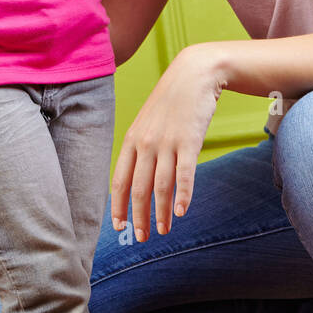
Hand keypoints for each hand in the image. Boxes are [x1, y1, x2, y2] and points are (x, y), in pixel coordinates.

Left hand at [110, 45, 225, 241]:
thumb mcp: (147, 121)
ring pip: (161, 187)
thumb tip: (137, 178)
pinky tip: (182, 212)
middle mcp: (146, 143)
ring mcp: (167, 142)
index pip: (118, 180)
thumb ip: (140, 147)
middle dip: (139, 217)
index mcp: (132, 139)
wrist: (194, 74)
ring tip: (163, 231)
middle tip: (142, 238)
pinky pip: (185, 174)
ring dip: (161, 213)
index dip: (118, 206)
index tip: (120, 227)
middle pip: (138, 188)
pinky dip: (183, 196)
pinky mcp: (190, 141)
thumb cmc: (171, 101)